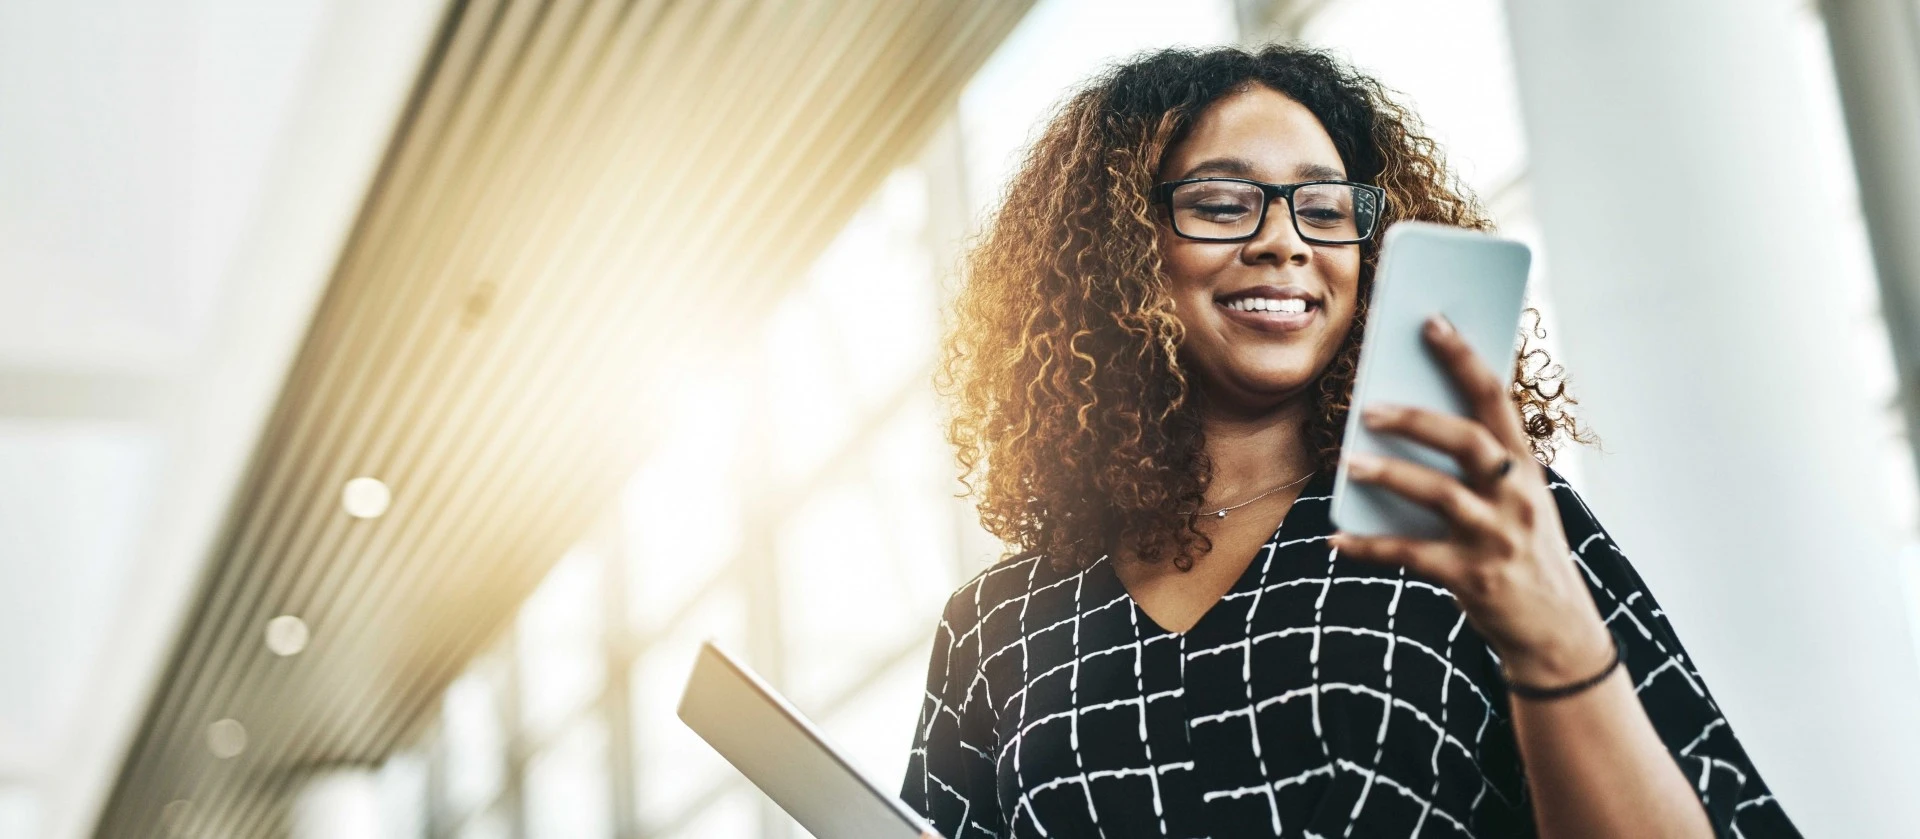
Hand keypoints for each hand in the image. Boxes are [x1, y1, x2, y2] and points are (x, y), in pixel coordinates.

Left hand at [1328, 315, 1611, 686]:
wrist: (1557, 632)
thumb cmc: (1523, 551)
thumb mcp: (1517, 500)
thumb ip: (1477, 463)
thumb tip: (1405, 414)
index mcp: (1525, 467)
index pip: (1496, 399)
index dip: (1465, 358)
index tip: (1432, 322)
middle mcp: (1517, 496)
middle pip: (1467, 441)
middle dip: (1418, 418)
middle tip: (1369, 406)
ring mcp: (1496, 537)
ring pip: (1439, 495)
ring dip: (1390, 475)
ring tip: (1350, 463)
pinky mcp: (1473, 578)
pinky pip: (1410, 556)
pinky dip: (1369, 548)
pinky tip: (1336, 541)